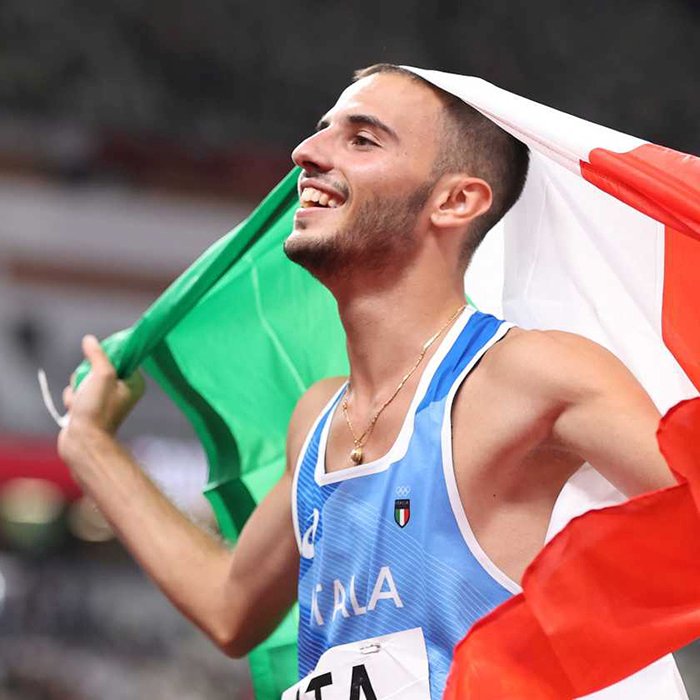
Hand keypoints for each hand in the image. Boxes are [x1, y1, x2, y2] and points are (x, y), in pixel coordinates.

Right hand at [59, 335, 144, 459]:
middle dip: (87, 374)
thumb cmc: (97, 409)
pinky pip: (76, 394)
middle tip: (87, 384)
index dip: (107, 356)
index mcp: (133, 383)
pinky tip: (74, 409)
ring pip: (84, 380)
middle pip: (99, 367)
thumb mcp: (102, 374)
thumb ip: (97, 354)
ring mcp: (105, 401)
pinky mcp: (89, 409)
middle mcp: (121, 392)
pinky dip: (72, 399)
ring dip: (77, 387)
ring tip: (80, 400)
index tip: (97, 358)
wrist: (82, 441)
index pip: (122, 358)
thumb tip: (90, 340)